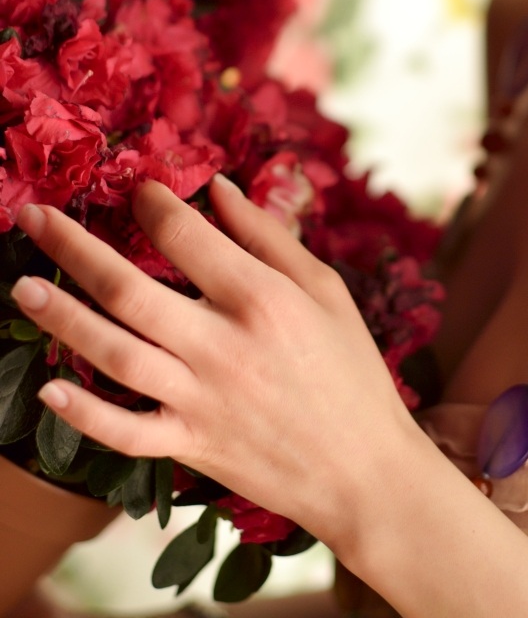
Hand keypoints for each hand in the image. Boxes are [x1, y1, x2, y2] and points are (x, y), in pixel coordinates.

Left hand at [9, 178, 416, 552]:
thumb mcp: (325, 290)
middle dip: (74, 248)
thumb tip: (220, 187)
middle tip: (33, 218)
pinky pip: (124, 430)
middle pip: (129, 289)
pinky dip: (83, 412)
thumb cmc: (351, 370)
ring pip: (114, 352)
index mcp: (261, 298)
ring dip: (62, 317)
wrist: (363, 471)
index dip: (152, 203)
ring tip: (22, 286)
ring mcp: (201, 399)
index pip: (185, 236)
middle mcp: (222, 345)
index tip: (134, 188)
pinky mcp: (190, 445)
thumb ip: (270, 236)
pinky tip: (49, 388)